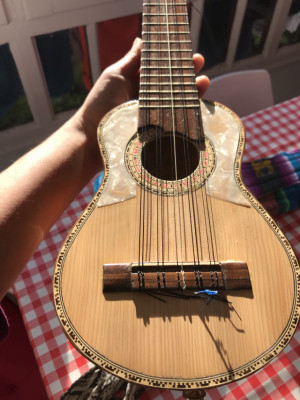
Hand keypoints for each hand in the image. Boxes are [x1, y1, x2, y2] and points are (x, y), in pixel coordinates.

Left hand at [77, 38, 208, 140]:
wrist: (92, 138)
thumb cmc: (99, 105)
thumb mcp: (115, 76)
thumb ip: (131, 60)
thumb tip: (141, 39)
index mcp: (138, 83)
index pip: (160, 69)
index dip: (173, 59)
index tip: (187, 50)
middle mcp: (148, 98)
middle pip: (172, 84)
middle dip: (187, 72)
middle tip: (199, 63)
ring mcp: (153, 116)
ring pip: (177, 101)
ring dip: (192, 91)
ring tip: (204, 82)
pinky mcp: (156, 132)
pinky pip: (175, 121)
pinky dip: (188, 113)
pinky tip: (198, 106)